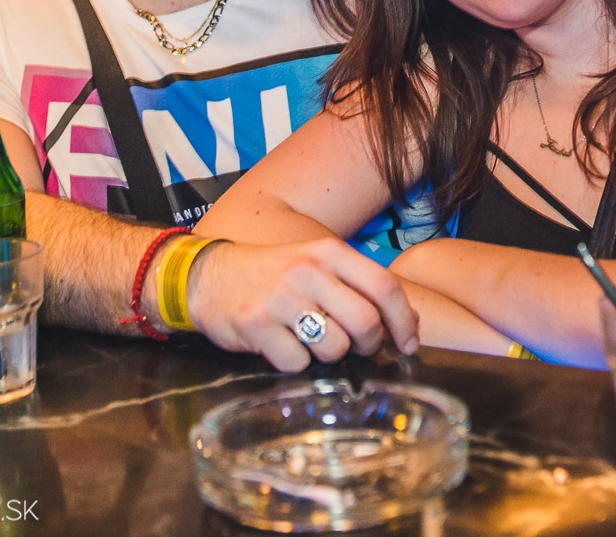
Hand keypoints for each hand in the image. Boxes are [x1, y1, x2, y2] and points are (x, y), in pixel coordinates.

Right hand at [187, 238, 419, 371]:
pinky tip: (282, 346)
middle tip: (358, 348)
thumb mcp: (316, 264)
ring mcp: (280, 297)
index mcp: (328, 252)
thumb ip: (358, 286)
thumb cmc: (273, 274)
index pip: (385, 286)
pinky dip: (295, 363)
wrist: (206, 275)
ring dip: (329, 356)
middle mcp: (307, 270)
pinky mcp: (255, 323)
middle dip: (369, 345)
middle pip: (365, 322)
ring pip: (334, 347)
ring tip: (311, 342)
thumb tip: (409, 324)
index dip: (404, 321)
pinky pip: (297, 362)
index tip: (408, 345)